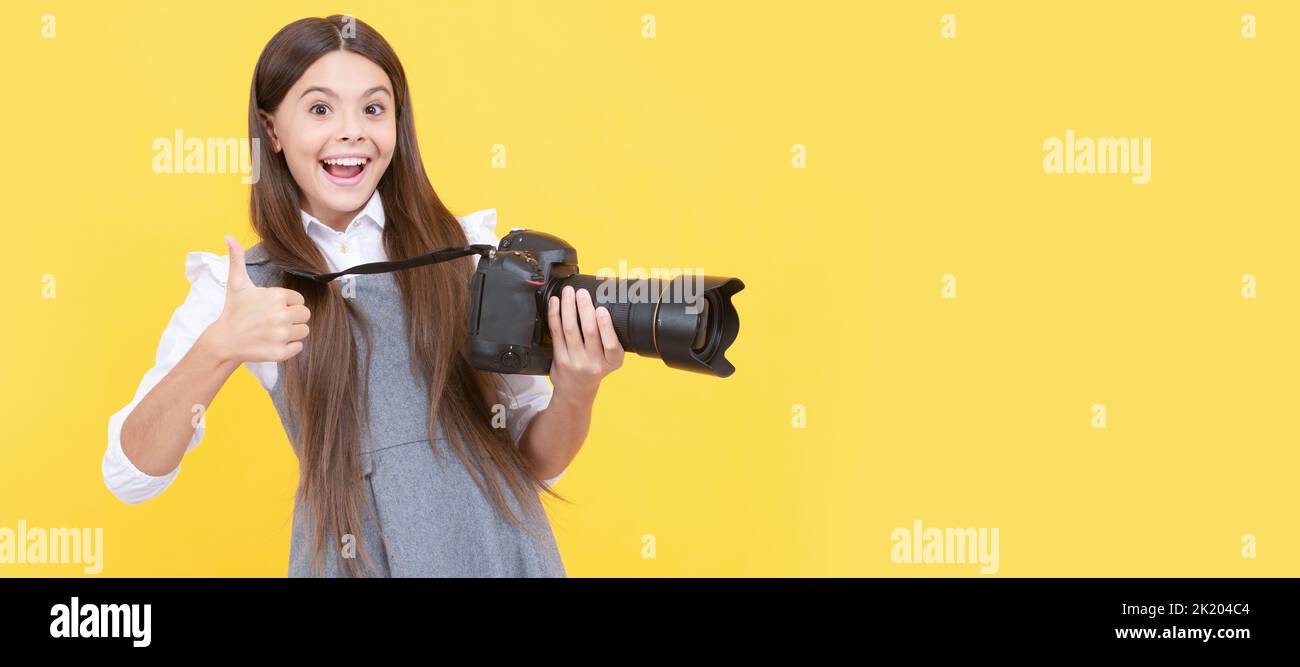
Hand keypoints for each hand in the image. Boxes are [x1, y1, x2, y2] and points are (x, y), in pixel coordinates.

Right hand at [208, 236, 311, 363]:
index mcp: (277, 296)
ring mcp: (281, 335)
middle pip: (305, 315)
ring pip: (304, 331)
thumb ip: (237, 259)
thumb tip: (228, 236)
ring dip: (292, 332)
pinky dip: (289, 347)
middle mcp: (281, 314)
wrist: (224, 340)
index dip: (288, 304)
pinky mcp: (280, 352)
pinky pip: (298, 347)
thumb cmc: (234, 311)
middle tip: (274, 321)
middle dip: (293, 317)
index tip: (273, 308)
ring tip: (273, 331)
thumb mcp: (237, 284)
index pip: (299, 300)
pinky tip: (273, 342)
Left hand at [546, 285, 623, 403]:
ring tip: (568, 293)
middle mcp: (594, 363)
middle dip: (584, 309)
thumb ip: (609, 338)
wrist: (577, 390)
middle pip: (589, 333)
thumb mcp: (610, 359)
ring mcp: (575, 361)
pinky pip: (556, 333)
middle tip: (581, 293)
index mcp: (612, 361)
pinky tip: (555, 303)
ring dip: (568, 308)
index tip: (601, 309)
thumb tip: (604, 304)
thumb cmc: (595, 368)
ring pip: (570, 330)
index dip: (606, 326)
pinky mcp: (560, 358)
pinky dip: (555, 315)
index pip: (611, 344)